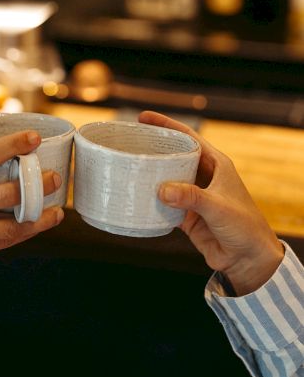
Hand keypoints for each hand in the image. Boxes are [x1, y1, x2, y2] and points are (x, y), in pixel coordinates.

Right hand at [0, 130, 63, 278]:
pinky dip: (26, 233)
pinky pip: (4, 241)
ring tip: (58, 209)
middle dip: (37, 184)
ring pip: (12, 224)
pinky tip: (41, 225)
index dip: (13, 145)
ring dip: (39, 216)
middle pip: (8, 193)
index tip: (34, 137)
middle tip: (56, 177)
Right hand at [138, 111, 283, 295]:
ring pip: (167, 179)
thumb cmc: (244, 227)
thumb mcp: (218, 207)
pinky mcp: (186, 215)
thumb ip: (191, 197)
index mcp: (216, 165)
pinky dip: (152, 201)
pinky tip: (137, 198)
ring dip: (151, 176)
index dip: (166, 125)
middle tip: (130, 143)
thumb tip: (161, 190)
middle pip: (174, 156)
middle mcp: (203, 177)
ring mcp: (193, 196)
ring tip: (129, 169)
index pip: (188, 137)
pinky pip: (164, 204)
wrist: (247, 259)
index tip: (144, 118)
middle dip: (154, 149)